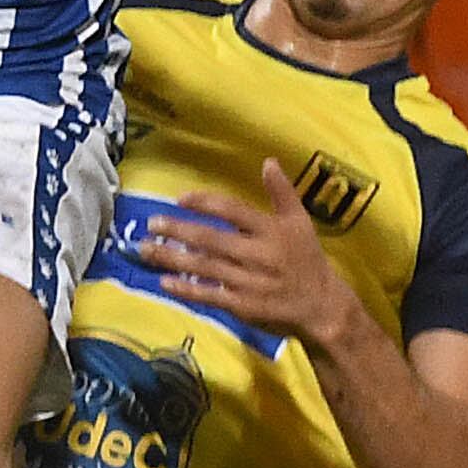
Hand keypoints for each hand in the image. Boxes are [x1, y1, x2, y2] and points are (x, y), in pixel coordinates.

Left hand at [137, 159, 366, 348]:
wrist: (322, 306)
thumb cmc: (307, 259)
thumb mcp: (301, 222)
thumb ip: (282, 192)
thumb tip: (268, 161)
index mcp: (271, 231)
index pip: (234, 211)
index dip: (206, 203)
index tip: (181, 198)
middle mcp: (258, 255)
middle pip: (212, 240)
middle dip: (179, 231)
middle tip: (152, 223)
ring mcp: (249, 282)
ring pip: (205, 268)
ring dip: (173, 258)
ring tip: (146, 249)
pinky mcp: (242, 306)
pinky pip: (210, 296)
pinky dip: (186, 289)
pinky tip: (164, 282)